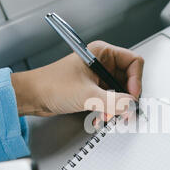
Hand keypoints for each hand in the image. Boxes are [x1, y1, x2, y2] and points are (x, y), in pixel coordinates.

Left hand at [11, 41, 143, 116]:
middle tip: (125, 111)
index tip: (132, 96)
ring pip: (121, 92)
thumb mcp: (86, 95)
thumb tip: (131, 105)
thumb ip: (112, 101)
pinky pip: (111, 99)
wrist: (32, 96)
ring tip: (109, 116)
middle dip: (127, 98)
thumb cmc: (51, 85)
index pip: (133, 62)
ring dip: (117, 107)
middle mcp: (102, 63)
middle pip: (129, 79)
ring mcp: (99, 77)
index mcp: (102, 53)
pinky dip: (109, 110)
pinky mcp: (94, 89)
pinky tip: (100, 117)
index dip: (136, 80)